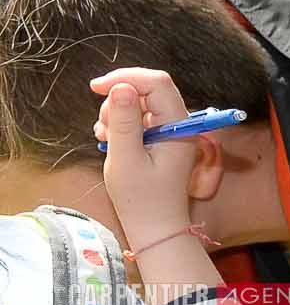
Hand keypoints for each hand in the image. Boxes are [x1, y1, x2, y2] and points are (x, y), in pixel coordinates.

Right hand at [89, 68, 200, 250]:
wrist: (154, 226)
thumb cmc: (141, 199)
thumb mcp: (125, 158)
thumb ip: (123, 122)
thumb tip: (121, 87)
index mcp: (179, 126)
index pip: (157, 83)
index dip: (126, 77)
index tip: (96, 87)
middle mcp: (179, 124)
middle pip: (147, 89)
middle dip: (118, 100)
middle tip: (103, 127)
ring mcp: (169, 131)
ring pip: (139, 103)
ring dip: (116, 114)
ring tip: (107, 140)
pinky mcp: (159, 139)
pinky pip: (137, 118)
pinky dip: (119, 124)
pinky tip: (109, 141)